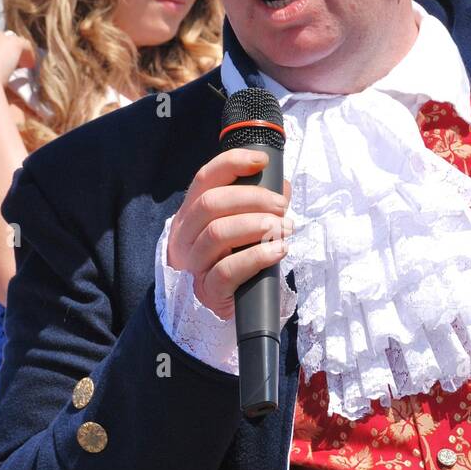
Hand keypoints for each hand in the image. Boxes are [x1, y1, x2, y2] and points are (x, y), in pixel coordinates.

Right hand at [166, 149, 292, 319]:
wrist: (217, 308)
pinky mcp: (207, 289)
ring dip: (257, 226)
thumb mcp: (240, 229)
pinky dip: (257, 257)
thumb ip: (259, 206)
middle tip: (281, 206)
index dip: (232, 163)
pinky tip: (278, 251)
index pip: (205, 179)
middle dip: (253, 199)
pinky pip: (227, 270)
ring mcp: (193, 263)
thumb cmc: (231, 260)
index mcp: (192, 213)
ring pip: (218, 233)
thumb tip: (282, 184)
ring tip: (284, 229)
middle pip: (212, 204)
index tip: (262, 161)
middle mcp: (186, 235)